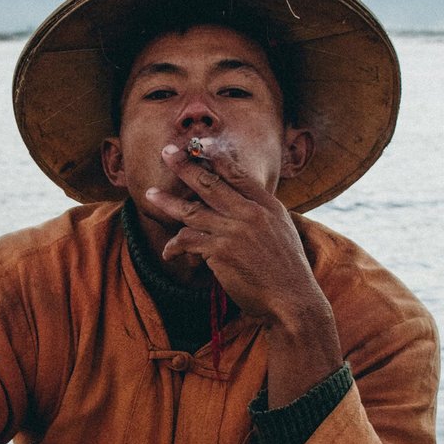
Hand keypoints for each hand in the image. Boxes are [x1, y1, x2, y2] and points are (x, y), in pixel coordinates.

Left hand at [148, 140, 342, 404]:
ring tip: (149, 195)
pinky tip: (168, 251)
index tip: (198, 144)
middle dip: (185, 166)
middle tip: (166, 152)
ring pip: (193, 211)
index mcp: (267, 205)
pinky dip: (176, 246)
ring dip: (168, 202)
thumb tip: (241, 207)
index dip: (215, 156)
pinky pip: (189, 241)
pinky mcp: (221, 252)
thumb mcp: (282, 232)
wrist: (293, 300)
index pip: (237, 174)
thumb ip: (261, 216)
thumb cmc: (287, 271)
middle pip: (210, 184)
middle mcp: (251, 213)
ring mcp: (234, 231)